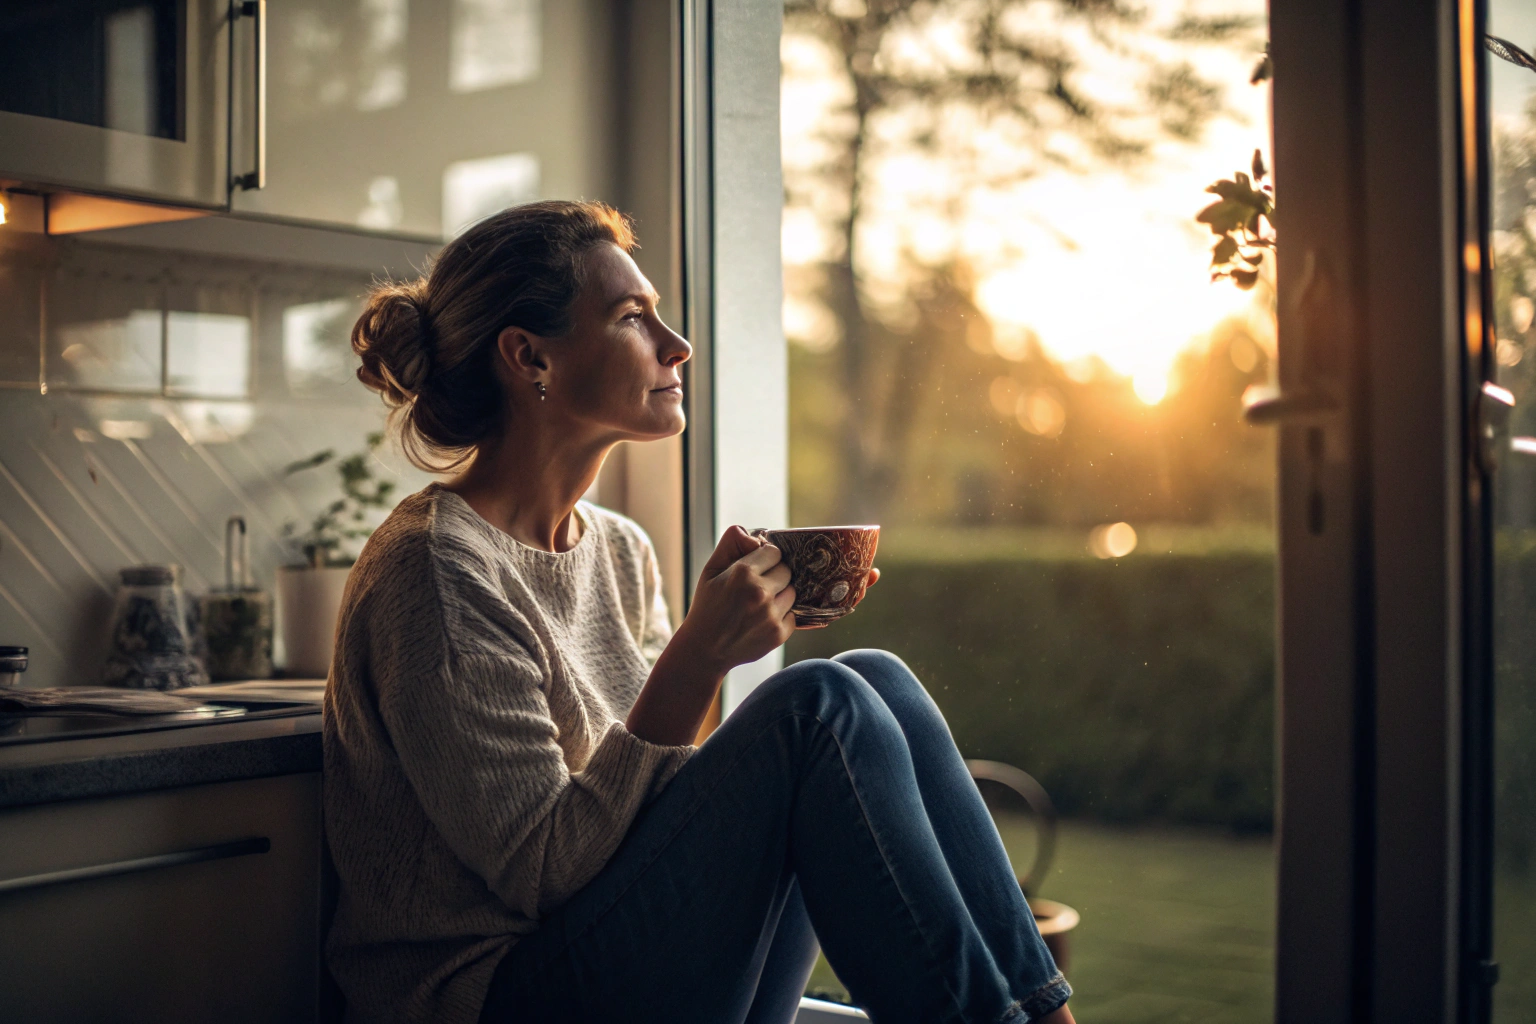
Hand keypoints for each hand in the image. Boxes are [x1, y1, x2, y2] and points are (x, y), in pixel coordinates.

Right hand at [672, 526, 795, 673]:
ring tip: (758, 606)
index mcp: (742, 573)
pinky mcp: (778, 634)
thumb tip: (752, 535)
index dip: (765, 559)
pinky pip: (792, 615)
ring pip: (792, 593)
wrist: (705, 650)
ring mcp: (771, 614)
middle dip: (774, 576)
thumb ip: (730, 544)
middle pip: (786, 571)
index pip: (774, 552)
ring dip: (779, 596)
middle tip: (756, 588)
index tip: (756, 568)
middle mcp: (760, 592)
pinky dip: (781, 617)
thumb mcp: (710, 571)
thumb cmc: (707, 606)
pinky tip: (761, 621)